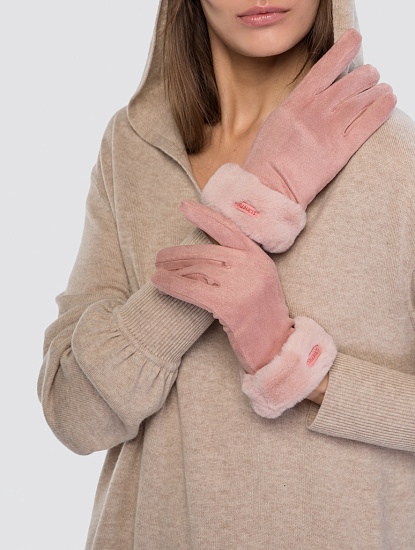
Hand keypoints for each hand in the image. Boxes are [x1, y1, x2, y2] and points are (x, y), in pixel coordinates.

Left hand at [152, 201, 336, 417]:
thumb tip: (202, 254)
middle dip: (178, 254)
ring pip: (197, 270)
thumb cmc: (261, 315)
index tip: (184, 206)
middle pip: (206, 252)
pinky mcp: (229, 305)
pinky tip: (159, 283)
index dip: (205, 216)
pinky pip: (192, 290)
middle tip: (159, 257)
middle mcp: (251, 267)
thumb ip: (239, 264)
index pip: (228, 229)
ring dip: (171, 270)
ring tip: (157, 271)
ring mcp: (242, 285)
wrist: (276, 346)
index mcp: (258, 257)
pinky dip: (172, 285)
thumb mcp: (258, 281)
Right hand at [201, 28, 396, 252]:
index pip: (326, 66)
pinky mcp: (342, 149)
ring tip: (384, 89)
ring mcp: (330, 129)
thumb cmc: (266, 160)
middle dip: (367, 75)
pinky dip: (383, 107)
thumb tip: (314, 99)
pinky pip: (370, 122)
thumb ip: (297, 108)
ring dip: (377, 89)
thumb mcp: (275, 123)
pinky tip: (389, 100)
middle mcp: (316, 110)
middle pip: (352, 80)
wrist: (268, 188)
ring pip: (365, 97)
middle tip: (371, 76)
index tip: (355, 39)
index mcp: (297, 102)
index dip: (344, 49)